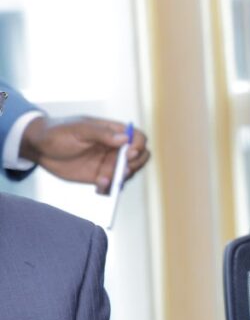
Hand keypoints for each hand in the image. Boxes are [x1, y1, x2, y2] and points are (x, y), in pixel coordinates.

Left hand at [20, 116, 149, 192]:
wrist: (39, 149)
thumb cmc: (57, 132)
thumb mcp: (78, 129)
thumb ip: (101, 133)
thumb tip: (125, 138)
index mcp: (113, 132)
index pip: (138, 137)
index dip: (138, 146)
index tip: (128, 154)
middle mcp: (115, 148)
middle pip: (140, 157)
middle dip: (134, 166)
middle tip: (120, 172)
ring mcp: (109, 163)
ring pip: (129, 173)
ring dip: (120, 179)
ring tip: (102, 180)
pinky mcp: (100, 176)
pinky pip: (113, 186)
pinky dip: (109, 189)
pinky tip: (98, 187)